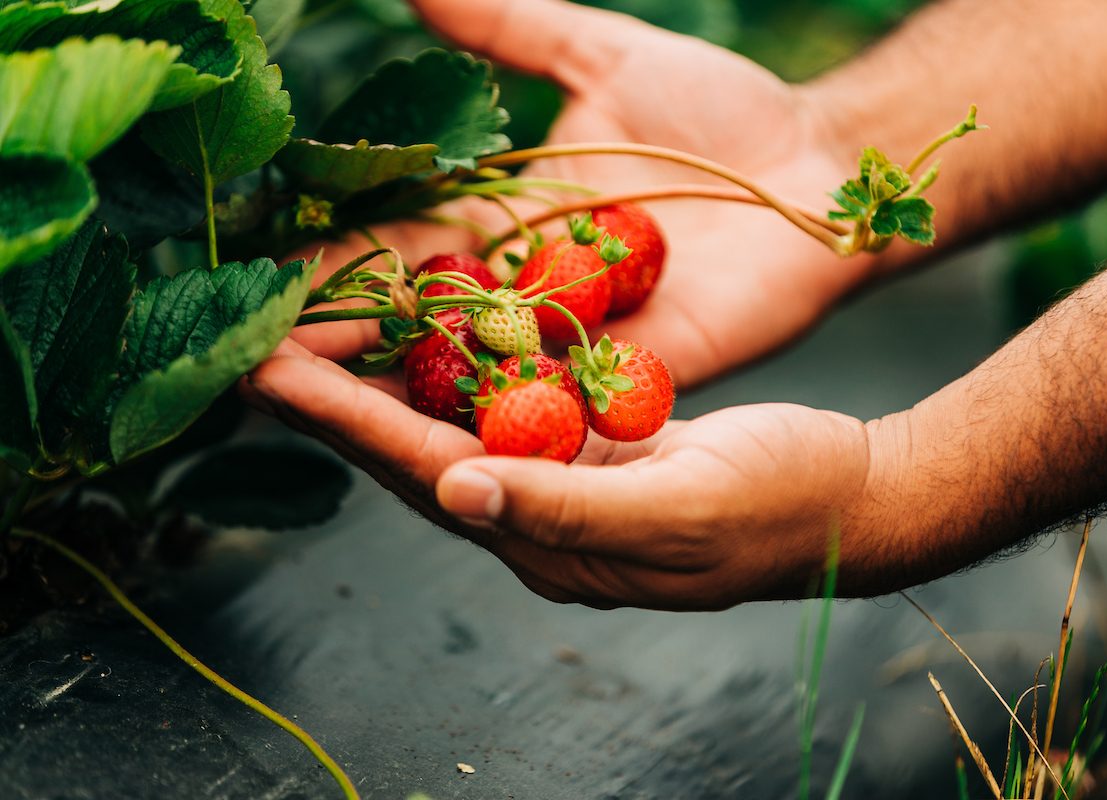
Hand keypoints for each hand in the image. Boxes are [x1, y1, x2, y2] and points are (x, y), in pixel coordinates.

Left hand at [243, 341, 888, 609]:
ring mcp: (568, 483)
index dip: (345, 424)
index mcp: (553, 542)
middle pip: (419, 454)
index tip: (267, 375)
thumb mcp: (681, 510)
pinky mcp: (596, 451)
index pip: (426, 477)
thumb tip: (456, 493)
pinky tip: (428, 334)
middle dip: (338, 402)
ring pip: (455, 427)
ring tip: (323, 333)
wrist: (852, 499)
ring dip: (386, 383)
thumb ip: (568, 507)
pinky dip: (458, 371)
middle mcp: (543, 518)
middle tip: (259, 347)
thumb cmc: (781, 507)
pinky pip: (508, 407)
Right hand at [296, 0, 875, 386]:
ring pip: (474, 375)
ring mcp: (580, 342)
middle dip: (343, 343)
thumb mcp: (606, 56)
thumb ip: (515, 28)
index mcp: (512, 220)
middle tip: (255, 365)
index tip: (265, 282)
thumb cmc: (722, 113)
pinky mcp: (632, 380)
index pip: (405, 248)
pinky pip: (556, 406)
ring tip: (314, 410)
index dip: (337, 266)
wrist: (816, 172)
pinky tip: (432, 446)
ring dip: (397, 395)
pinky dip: (497, 422)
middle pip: (422, 322)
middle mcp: (532, 291)